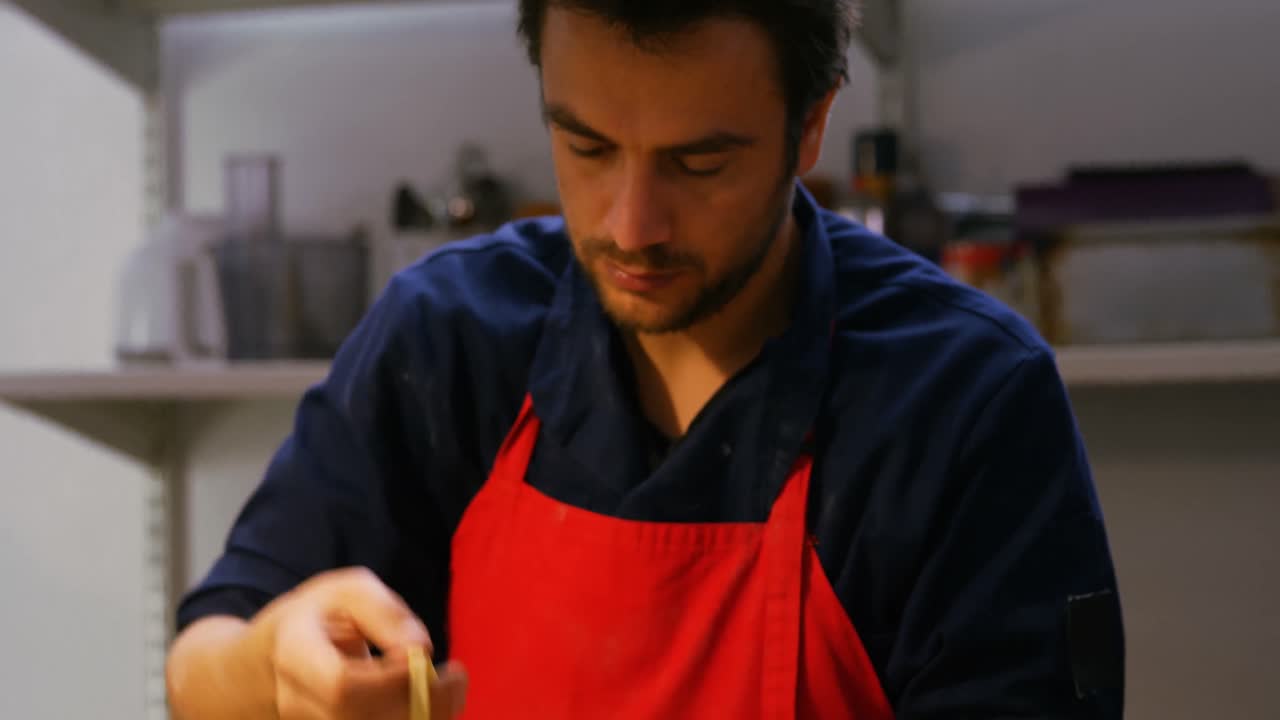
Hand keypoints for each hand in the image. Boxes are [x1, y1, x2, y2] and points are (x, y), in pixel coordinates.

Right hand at [256, 566, 467, 718]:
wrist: (273, 659)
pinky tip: (430, 705)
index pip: (341, 685)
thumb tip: (422, 648)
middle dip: (422, 703)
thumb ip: (385, 613)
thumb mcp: (348, 592)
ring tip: (450, 689)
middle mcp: (296, 702)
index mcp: (294, 654)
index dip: (390, 680)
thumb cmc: (317, 616)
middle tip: (458, 677)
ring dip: (424, 717)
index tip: (423, 658)